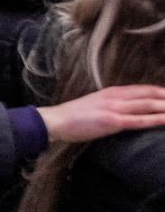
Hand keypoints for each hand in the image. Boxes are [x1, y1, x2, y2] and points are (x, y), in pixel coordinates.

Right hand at [39, 85, 164, 142]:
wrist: (57, 120)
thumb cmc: (73, 116)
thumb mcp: (95, 105)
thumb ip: (111, 105)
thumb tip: (125, 111)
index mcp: (112, 92)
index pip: (144, 89)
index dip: (161, 92)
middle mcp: (116, 96)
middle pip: (150, 94)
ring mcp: (115, 108)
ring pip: (148, 105)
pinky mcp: (113, 121)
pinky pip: (140, 120)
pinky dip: (156, 119)